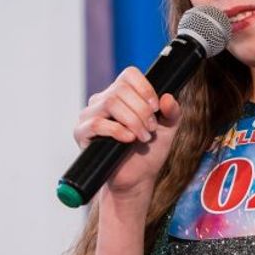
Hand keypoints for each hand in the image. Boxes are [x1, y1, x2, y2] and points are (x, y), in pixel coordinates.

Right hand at [73, 67, 182, 202]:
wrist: (136, 179)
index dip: (145, 88)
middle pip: (121, 89)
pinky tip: (128, 139)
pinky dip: (116, 130)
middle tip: (151, 128)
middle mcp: (103, 100)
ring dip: (132, 120)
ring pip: (110, 103)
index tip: (156, 107)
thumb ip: (172, 112)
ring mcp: (90, 115)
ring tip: (142, 137)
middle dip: (142, 110)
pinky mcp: (82, 132)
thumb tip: (167, 98)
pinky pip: (96, 123)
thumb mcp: (167, 130)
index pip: (129, 74)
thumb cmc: (148, 152)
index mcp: (121, 94)